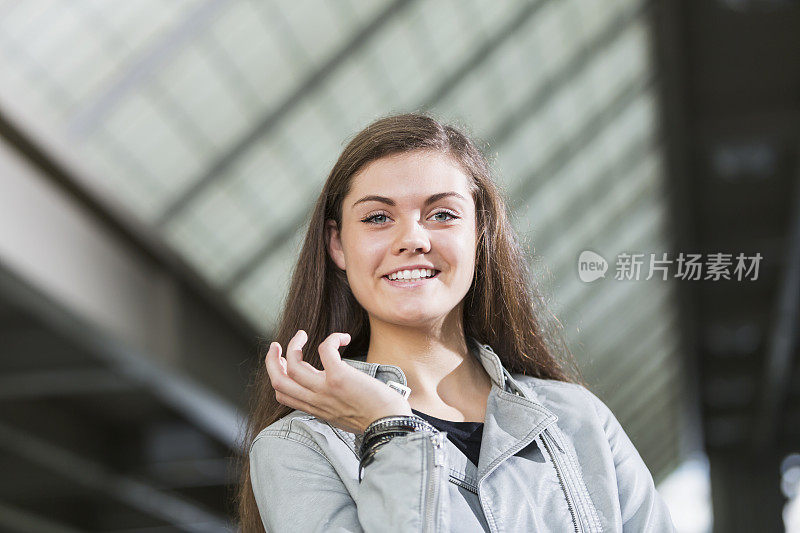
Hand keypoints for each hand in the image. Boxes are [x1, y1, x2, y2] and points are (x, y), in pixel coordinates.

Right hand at [265, 330, 411, 433]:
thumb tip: (326, 384)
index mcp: (316, 409)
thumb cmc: (374, 417)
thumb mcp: (342, 414)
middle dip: (272, 360)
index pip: (282, 395)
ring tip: (302, 335)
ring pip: (293, 365)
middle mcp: (316, 400)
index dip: (277, 376)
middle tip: (277, 345)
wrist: (389, 424)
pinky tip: (343, 338)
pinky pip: (324, 350)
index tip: (283, 363)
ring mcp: (325, 389)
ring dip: (294, 344)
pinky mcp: (339, 377)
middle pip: (278, 381)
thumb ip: (329, 402)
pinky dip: (331, 339)